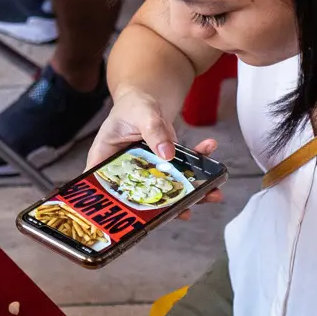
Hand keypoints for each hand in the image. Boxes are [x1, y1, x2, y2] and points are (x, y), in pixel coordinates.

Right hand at [88, 92, 223, 216]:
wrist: (147, 97)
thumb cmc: (133, 105)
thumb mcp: (142, 113)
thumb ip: (154, 131)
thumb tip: (168, 153)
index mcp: (106, 160)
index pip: (104, 189)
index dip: (118, 206)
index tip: (140, 218)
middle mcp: (126, 170)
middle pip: (141, 195)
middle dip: (167, 206)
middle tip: (187, 211)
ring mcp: (147, 170)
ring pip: (166, 189)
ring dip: (191, 192)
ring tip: (211, 192)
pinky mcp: (164, 165)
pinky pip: (181, 170)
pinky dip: (198, 162)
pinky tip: (209, 148)